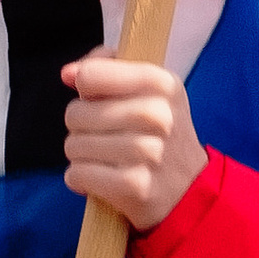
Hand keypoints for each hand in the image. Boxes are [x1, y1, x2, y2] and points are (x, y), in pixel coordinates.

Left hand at [63, 54, 206, 228]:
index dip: (85, 89)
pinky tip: (102, 178)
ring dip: (82, 155)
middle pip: (75, 113)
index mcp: (161, 83)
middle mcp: (157, 114)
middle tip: (107, 136)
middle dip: (81, 127)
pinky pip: (77, 174)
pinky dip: (81, 180)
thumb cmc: (159, 134)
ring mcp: (146, 151)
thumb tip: (68, 73)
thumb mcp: (149, 90)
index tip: (98, 100)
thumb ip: (106, 69)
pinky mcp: (133, 185)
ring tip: (107, 159)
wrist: (190, 188)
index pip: (90, 75)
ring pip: (73, 145)